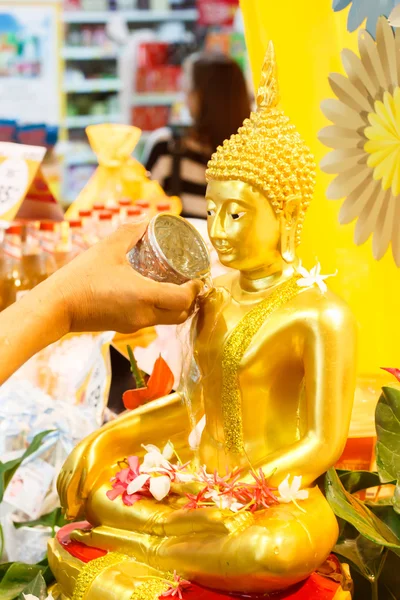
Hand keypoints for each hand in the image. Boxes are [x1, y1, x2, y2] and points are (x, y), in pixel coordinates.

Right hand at [50, 220, 202, 333]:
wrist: (57, 307)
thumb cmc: (81, 277)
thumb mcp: (108, 248)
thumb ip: (130, 232)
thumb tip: (148, 220)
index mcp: (145, 296)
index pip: (184, 299)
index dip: (195, 289)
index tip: (197, 277)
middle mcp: (144, 315)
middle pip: (181, 314)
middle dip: (191, 300)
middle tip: (190, 282)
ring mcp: (135, 325)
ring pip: (168, 320)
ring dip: (177, 307)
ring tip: (176, 286)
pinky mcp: (125, 328)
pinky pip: (153, 321)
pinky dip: (162, 310)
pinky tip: (155, 293)